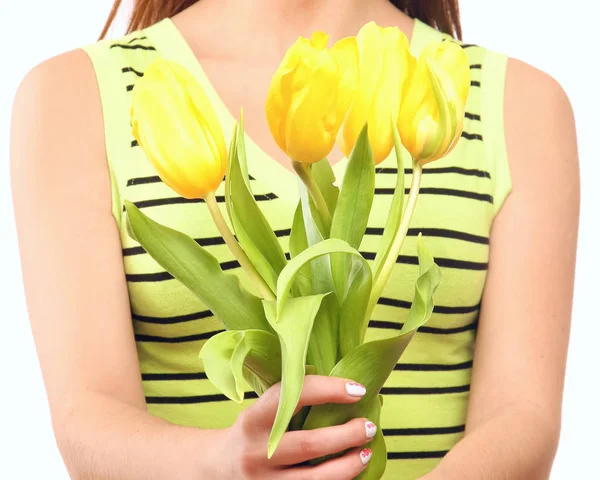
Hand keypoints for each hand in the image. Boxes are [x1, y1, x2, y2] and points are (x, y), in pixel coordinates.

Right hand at [221, 375, 376, 478]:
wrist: (216, 469)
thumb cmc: (253, 432)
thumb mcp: (261, 411)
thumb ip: (293, 401)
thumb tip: (350, 390)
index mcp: (253, 420)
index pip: (291, 397)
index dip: (327, 390)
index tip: (358, 389)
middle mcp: (256, 453)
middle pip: (309, 445)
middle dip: (346, 435)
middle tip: (369, 426)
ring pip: (315, 479)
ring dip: (348, 466)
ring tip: (366, 453)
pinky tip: (349, 472)